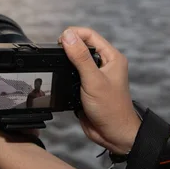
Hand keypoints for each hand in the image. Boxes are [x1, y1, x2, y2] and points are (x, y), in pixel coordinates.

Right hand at [59, 28, 139, 154]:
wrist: (113, 134)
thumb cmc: (111, 109)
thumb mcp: (93, 80)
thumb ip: (80, 57)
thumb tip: (68, 36)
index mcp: (111, 57)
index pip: (90, 35)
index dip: (73, 34)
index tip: (59, 40)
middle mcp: (104, 64)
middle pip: (82, 45)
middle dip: (68, 46)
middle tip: (56, 53)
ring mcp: (95, 75)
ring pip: (76, 60)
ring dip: (66, 60)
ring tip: (57, 64)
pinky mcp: (87, 87)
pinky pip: (73, 74)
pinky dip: (65, 73)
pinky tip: (60, 77)